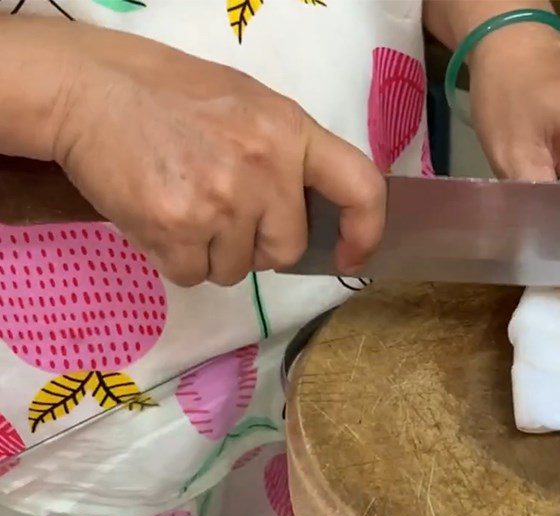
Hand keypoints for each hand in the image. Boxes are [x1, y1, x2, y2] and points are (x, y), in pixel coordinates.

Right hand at [52, 25, 383, 286]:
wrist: (87, 90)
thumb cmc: (169, 95)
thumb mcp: (247, 105)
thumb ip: (284, 156)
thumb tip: (304, 215)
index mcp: (289, 131)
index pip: (360, 187)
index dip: (366, 231)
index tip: (351, 254)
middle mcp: (263, 169)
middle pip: (285, 251)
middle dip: (258, 245)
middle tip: (222, 212)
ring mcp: (221, 202)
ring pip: (235, 270)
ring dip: (212, 253)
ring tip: (184, 205)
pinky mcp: (177, 230)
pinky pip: (194, 276)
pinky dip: (178, 259)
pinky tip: (161, 219)